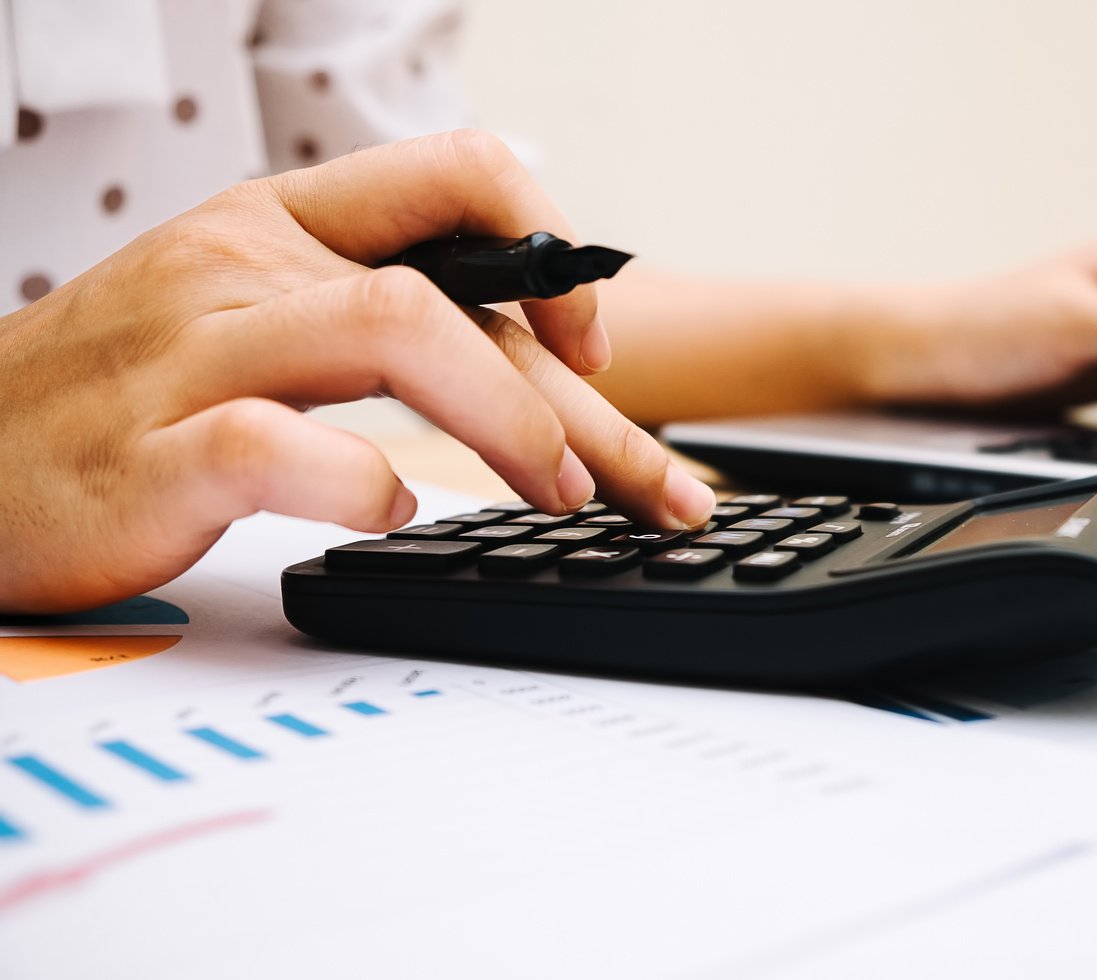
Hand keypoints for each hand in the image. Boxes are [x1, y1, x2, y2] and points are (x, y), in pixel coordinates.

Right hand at [0, 130, 714, 612]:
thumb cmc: (120, 402)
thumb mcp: (246, 317)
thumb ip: (370, 315)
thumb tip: (520, 365)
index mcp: (277, 223)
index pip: (457, 176)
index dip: (553, 246)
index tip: (593, 348)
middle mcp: (244, 266)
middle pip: (459, 292)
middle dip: (585, 399)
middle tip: (660, 485)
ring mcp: (193, 352)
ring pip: (393, 330)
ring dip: (508, 420)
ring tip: (561, 495)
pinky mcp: (148, 454)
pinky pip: (274, 447)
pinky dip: (357, 484)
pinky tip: (394, 513)